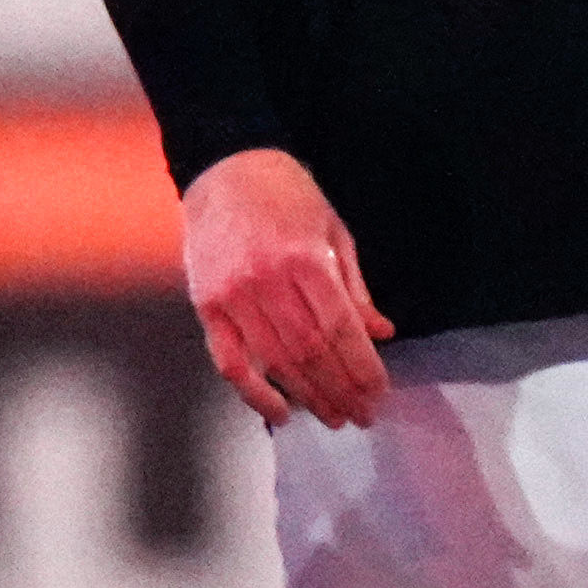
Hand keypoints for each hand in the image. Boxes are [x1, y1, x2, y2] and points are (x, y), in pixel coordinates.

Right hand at [177, 145, 393, 431]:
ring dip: (308, 396)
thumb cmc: (287, 197)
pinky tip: (280, 413)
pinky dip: (254, 393)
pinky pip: (229, 361)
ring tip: (333, 418)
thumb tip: (381, 332)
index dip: (362, 368)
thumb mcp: (334, 231)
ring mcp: (232, 295)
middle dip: (341, 390)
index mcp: (305, 258)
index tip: (379, 393)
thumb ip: (354, 287)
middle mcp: (266, 280)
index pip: (340, 329)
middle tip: (362, 415)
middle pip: (310, 353)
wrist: (226, 170)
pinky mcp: (206, 306)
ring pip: (274, 362)